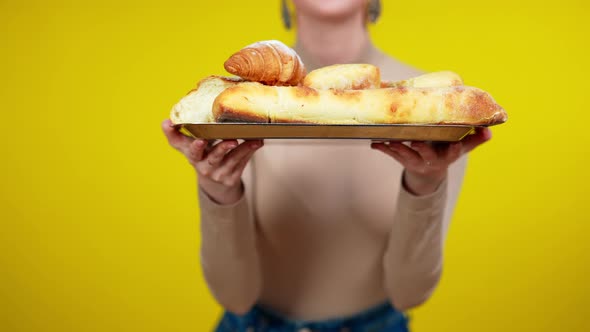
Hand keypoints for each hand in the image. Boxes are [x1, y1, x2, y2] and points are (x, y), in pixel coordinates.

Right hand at [161, 119, 262, 204]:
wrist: (214, 183)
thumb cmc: (200, 156)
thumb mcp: (186, 147)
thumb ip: (175, 134)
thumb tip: (165, 121)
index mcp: (193, 156)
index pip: (188, 150)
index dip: (190, 144)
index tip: (195, 137)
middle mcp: (204, 166)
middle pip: (212, 158)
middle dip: (221, 149)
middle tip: (231, 140)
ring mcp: (219, 173)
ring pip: (231, 160)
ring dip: (243, 150)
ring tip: (253, 140)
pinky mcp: (232, 177)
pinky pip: (242, 163)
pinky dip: (250, 152)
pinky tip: (258, 142)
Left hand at [371, 127, 491, 195]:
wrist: (429, 172)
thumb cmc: (446, 153)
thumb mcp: (461, 149)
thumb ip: (474, 139)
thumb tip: (489, 130)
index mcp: (447, 155)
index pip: (455, 152)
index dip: (457, 148)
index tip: (457, 143)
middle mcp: (431, 160)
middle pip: (427, 155)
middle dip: (421, 149)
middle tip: (416, 142)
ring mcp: (416, 161)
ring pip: (406, 156)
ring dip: (397, 149)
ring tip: (389, 141)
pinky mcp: (403, 160)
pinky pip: (391, 155)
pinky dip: (383, 149)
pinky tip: (374, 143)